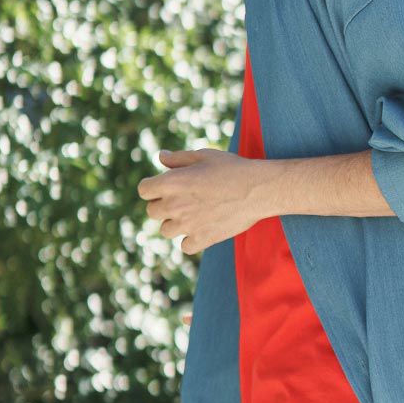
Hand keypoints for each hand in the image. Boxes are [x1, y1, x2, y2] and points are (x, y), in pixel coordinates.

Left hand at [138, 146, 266, 256]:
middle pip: (152, 211)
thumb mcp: (204, 156)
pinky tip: (202, 229)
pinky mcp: (202, 239)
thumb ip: (178, 159)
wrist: (259, 189)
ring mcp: (187, 225)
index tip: (167, 187)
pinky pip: (185, 246)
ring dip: (175, 224)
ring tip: (193, 215)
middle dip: (164, 205)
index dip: (153, 188)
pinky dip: (191, 240)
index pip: (144, 190)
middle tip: (184, 200)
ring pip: (166, 231)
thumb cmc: (232, 168)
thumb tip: (161, 157)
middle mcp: (174, 205)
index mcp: (171, 182)